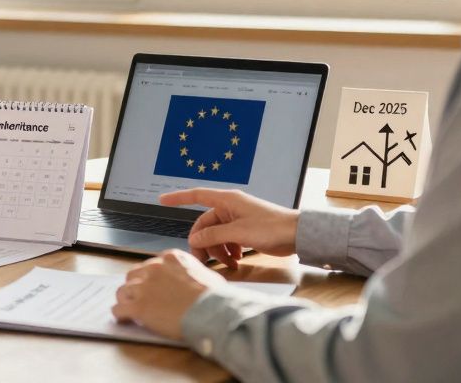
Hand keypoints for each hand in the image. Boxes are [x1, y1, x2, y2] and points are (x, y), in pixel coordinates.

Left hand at [112, 249, 225, 339]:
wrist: (213, 313)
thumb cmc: (216, 297)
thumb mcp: (207, 275)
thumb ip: (193, 273)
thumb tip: (195, 280)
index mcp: (170, 258)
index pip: (151, 265)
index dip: (151, 278)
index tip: (153, 288)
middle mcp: (153, 268)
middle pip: (133, 275)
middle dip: (136, 287)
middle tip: (140, 298)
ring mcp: (144, 287)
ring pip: (123, 291)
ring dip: (126, 300)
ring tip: (129, 310)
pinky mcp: (138, 306)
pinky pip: (119, 309)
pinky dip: (120, 315)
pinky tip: (124, 319)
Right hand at [160, 188, 299, 268]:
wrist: (298, 235)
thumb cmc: (271, 228)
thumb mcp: (239, 233)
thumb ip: (214, 235)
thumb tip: (194, 238)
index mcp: (227, 200)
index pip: (196, 195)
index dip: (178, 197)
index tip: (161, 200)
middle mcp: (230, 207)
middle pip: (205, 224)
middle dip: (203, 243)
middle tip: (203, 262)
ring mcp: (238, 219)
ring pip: (217, 235)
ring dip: (218, 250)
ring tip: (228, 264)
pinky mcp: (245, 230)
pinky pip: (228, 240)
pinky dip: (228, 250)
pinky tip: (235, 260)